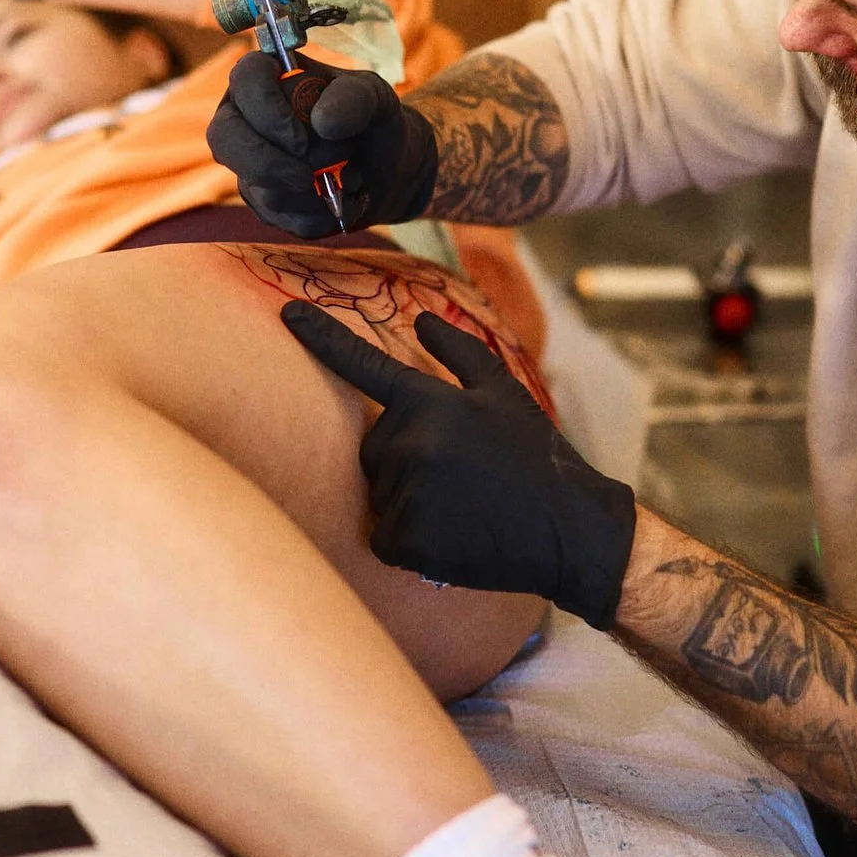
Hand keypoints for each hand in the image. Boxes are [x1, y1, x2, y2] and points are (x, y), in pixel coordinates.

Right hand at [207, 50, 440, 235]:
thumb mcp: (374, 98)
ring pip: (257, 186)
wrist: (387, 168)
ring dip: (313, 191)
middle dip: (271, 164)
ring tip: (351, 177)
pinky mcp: (261, 200)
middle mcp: (246, 117)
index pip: (245, 79)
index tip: (304, 139)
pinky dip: (319, 215)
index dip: (268, 111)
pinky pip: (278, 217)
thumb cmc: (371, 120)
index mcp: (267, 78)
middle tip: (313, 173)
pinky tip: (342, 200)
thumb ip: (355, 99)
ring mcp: (249, 162)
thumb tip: (323, 123)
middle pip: (225, 138)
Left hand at [283, 302, 637, 626]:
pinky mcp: (406, 539)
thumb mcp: (504, 395)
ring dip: (409, 502)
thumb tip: (421, 322)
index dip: (322, 338)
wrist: (569, 529)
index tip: (287, 313)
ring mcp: (407, 491)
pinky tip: (449, 538)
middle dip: (403, 461)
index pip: (363, 365)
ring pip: (380, 494)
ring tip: (461, 507)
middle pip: (372, 449)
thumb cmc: (537, 457)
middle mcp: (412, 441)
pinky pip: (383, 537)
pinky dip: (408, 542)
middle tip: (456, 476)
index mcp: (433, 402)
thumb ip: (459, 354)